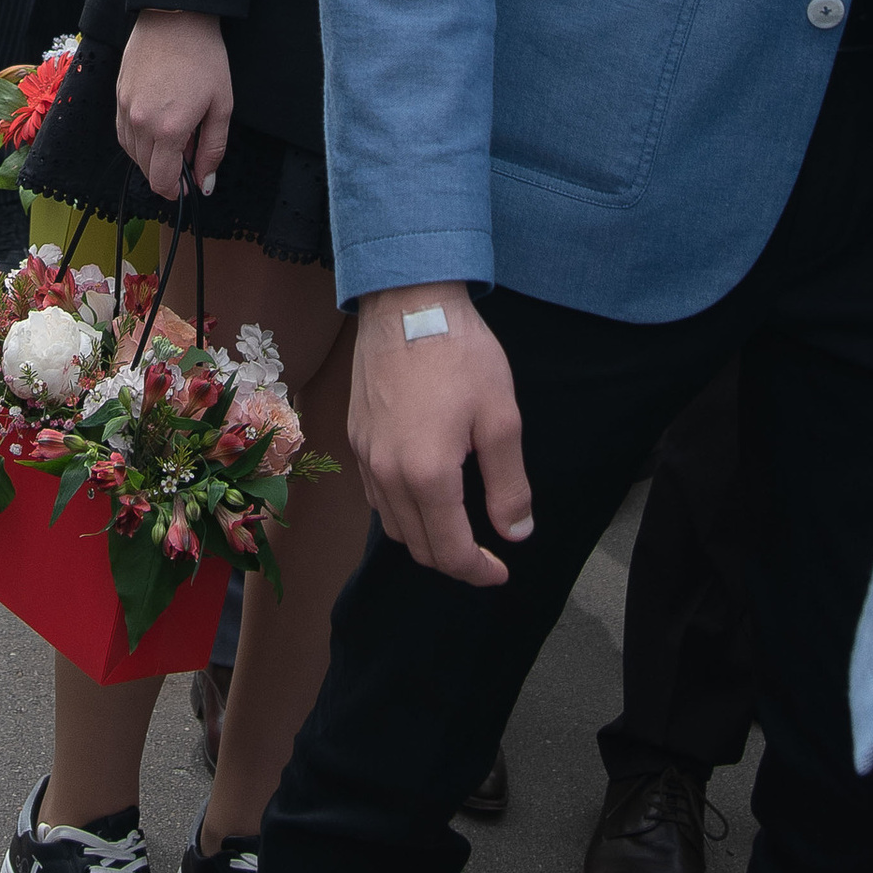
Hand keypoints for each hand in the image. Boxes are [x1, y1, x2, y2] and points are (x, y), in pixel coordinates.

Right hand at [116, 8, 232, 200]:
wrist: (176, 17)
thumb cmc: (204, 58)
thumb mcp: (221, 106)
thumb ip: (212, 149)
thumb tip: (204, 182)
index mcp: (168, 130)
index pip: (161, 181)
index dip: (175, 191)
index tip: (187, 187)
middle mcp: (140, 123)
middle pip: (145, 169)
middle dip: (166, 172)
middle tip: (188, 153)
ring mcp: (125, 108)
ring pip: (132, 152)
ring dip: (151, 156)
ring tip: (174, 136)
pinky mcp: (118, 95)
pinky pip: (123, 131)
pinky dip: (137, 139)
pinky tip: (155, 126)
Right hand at [348, 283, 533, 587]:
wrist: (407, 300)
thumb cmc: (460, 353)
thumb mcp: (501, 418)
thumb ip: (509, 484)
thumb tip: (515, 532)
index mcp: (427, 475)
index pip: (449, 551)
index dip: (478, 572)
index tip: (501, 571)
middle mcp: (387, 475)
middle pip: (417, 547)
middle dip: (453, 561)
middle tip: (485, 554)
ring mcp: (366, 457)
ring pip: (393, 526)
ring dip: (426, 538)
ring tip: (457, 526)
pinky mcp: (357, 438)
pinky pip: (376, 495)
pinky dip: (402, 511)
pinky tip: (425, 492)